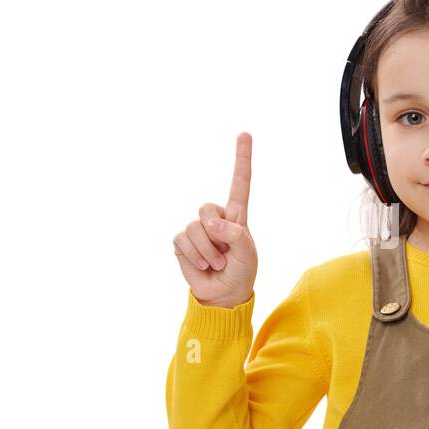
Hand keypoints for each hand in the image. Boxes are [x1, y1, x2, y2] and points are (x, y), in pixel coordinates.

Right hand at [172, 132, 258, 307]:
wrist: (222, 295)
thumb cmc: (240, 272)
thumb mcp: (246, 254)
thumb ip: (234, 235)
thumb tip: (209, 224)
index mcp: (236, 216)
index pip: (240, 182)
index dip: (242, 158)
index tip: (245, 133)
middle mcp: (215, 218)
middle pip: (206, 208)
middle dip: (215, 235)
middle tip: (225, 255)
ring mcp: (197, 229)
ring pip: (194, 228)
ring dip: (207, 252)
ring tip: (216, 264)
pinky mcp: (182, 242)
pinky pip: (182, 241)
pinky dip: (195, 256)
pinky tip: (202, 265)